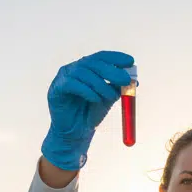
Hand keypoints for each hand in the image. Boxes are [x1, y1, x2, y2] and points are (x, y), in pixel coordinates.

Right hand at [41, 50, 134, 170]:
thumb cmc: (91, 114)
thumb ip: (118, 88)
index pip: (101, 57)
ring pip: (84, 73)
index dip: (116, 57)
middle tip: (125, 80)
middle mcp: (74, 69)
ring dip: (100, 84)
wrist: (76, 134)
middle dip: (112, 70)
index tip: (131, 61)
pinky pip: (72, 84)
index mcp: (87, 68)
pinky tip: (95, 99)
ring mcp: (63, 77)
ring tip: (110, 97)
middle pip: (93, 63)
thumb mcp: (108, 99)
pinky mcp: (56, 89)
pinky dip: (86, 91)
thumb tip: (135, 80)